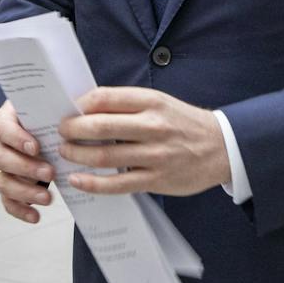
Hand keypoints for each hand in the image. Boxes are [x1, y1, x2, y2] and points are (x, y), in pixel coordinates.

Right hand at [0, 101, 54, 223]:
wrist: (33, 125)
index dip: (17, 139)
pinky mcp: (3, 183)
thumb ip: (51, 113)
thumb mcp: (43, 109)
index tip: (36, 147)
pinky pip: (6, 200)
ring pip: (2, 182)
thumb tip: (74, 119)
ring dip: (25, 192)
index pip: (3, 128)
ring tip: (48, 198)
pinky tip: (35, 216)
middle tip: (50, 173)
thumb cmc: (40, 116)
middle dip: (26, 168)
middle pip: (1, 158)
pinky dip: (20, 210)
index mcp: (1, 120)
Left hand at [59, 87, 230, 196]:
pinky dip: (92, 183)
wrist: (223, 147)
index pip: (104, 98)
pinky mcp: (156, 180)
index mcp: (151, 101)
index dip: (79, 104)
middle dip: (71, 130)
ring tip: (65, 153)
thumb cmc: (183, 123)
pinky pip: (117, 184)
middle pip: (99, 126)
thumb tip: (86, 108)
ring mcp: (155, 155)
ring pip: (104, 156)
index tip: (68, 110)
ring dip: (77, 155)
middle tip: (60, 132)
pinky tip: (77, 180)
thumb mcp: (159, 102)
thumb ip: (127, 105)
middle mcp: (152, 126)